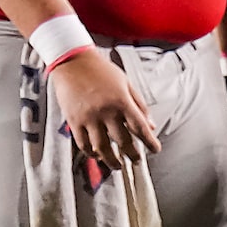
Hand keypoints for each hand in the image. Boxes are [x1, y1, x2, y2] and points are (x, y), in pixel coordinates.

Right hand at [50, 47, 159, 167]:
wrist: (71, 61)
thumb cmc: (101, 70)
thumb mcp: (126, 83)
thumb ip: (139, 105)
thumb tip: (150, 124)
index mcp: (121, 101)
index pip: (140, 127)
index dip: (150, 142)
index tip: (155, 150)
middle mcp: (106, 111)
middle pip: (123, 141)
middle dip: (132, 154)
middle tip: (137, 160)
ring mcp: (88, 117)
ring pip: (102, 147)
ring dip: (112, 160)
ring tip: (118, 165)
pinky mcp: (73, 120)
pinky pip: (83, 143)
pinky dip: (91, 152)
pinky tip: (97, 155)